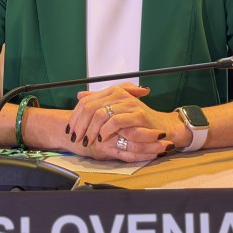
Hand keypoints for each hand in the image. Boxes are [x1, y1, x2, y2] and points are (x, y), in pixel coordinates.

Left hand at [64, 84, 178, 161]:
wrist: (161, 127)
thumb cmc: (138, 120)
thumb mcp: (116, 109)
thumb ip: (99, 101)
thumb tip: (80, 95)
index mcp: (112, 91)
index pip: (86, 102)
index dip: (75, 117)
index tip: (70, 130)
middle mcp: (119, 94)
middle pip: (90, 108)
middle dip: (80, 125)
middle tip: (77, 138)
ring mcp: (128, 103)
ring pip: (100, 114)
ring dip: (91, 130)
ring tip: (89, 141)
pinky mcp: (137, 114)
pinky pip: (115, 121)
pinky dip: (106, 131)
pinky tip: (102, 139)